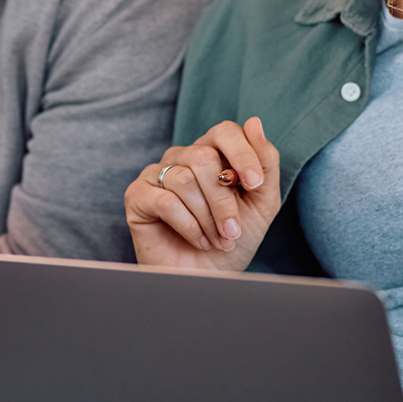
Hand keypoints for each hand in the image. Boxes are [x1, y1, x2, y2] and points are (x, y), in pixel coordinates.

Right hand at [124, 117, 280, 271]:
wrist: (208, 279)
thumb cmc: (232, 240)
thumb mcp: (262, 202)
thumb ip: (265, 163)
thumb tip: (254, 122)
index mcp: (212, 152)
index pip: (224, 131)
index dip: (242, 154)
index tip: (255, 185)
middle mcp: (182, 157)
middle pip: (203, 156)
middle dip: (224, 199)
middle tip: (233, 230)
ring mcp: (156, 174)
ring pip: (184, 180)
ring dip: (207, 218)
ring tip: (217, 240)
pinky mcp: (137, 195)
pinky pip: (165, 201)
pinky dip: (189, 226)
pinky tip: (198, 241)